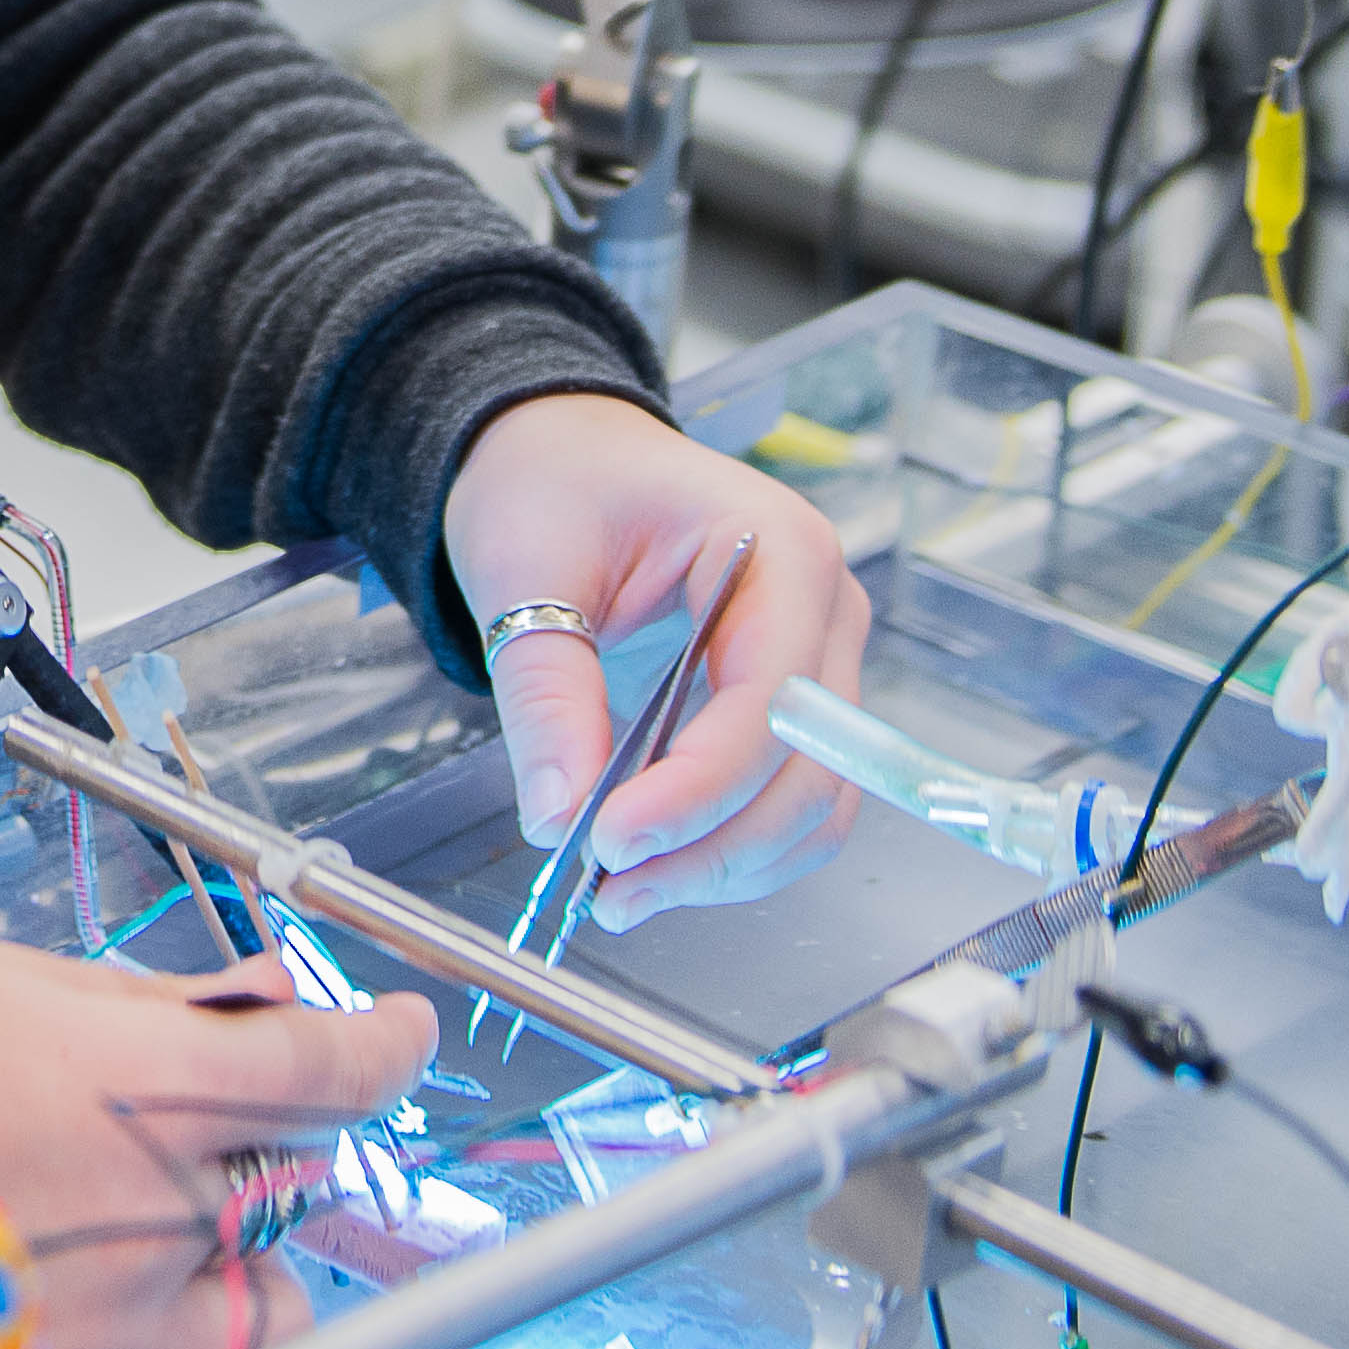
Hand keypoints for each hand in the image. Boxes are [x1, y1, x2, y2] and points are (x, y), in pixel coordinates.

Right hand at [0, 942, 431, 1348]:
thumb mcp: (4, 984)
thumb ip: (155, 1008)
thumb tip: (268, 996)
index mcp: (126, 1086)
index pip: (333, 1076)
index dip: (389, 1046)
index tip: (398, 1034)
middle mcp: (129, 1217)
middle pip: (299, 1194)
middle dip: (273, 1151)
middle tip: (200, 1126)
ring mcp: (90, 1329)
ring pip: (251, 1313)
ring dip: (234, 1265)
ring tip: (142, 1225)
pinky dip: (140, 1338)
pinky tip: (53, 1279)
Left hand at [438, 389, 869, 931]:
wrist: (565, 454)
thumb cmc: (552, 482)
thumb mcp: (524, 569)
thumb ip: (546, 695)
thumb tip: (558, 818)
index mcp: (779, 548)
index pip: (769, 702)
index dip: (697, 790)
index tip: (611, 843)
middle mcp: (823, 609)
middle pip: (808, 770)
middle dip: (711, 847)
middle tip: (609, 892)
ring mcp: (819, 660)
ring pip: (813, 803)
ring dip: (726, 865)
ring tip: (622, 894)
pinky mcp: (792, 703)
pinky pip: (790, 797)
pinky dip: (732, 847)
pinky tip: (657, 866)